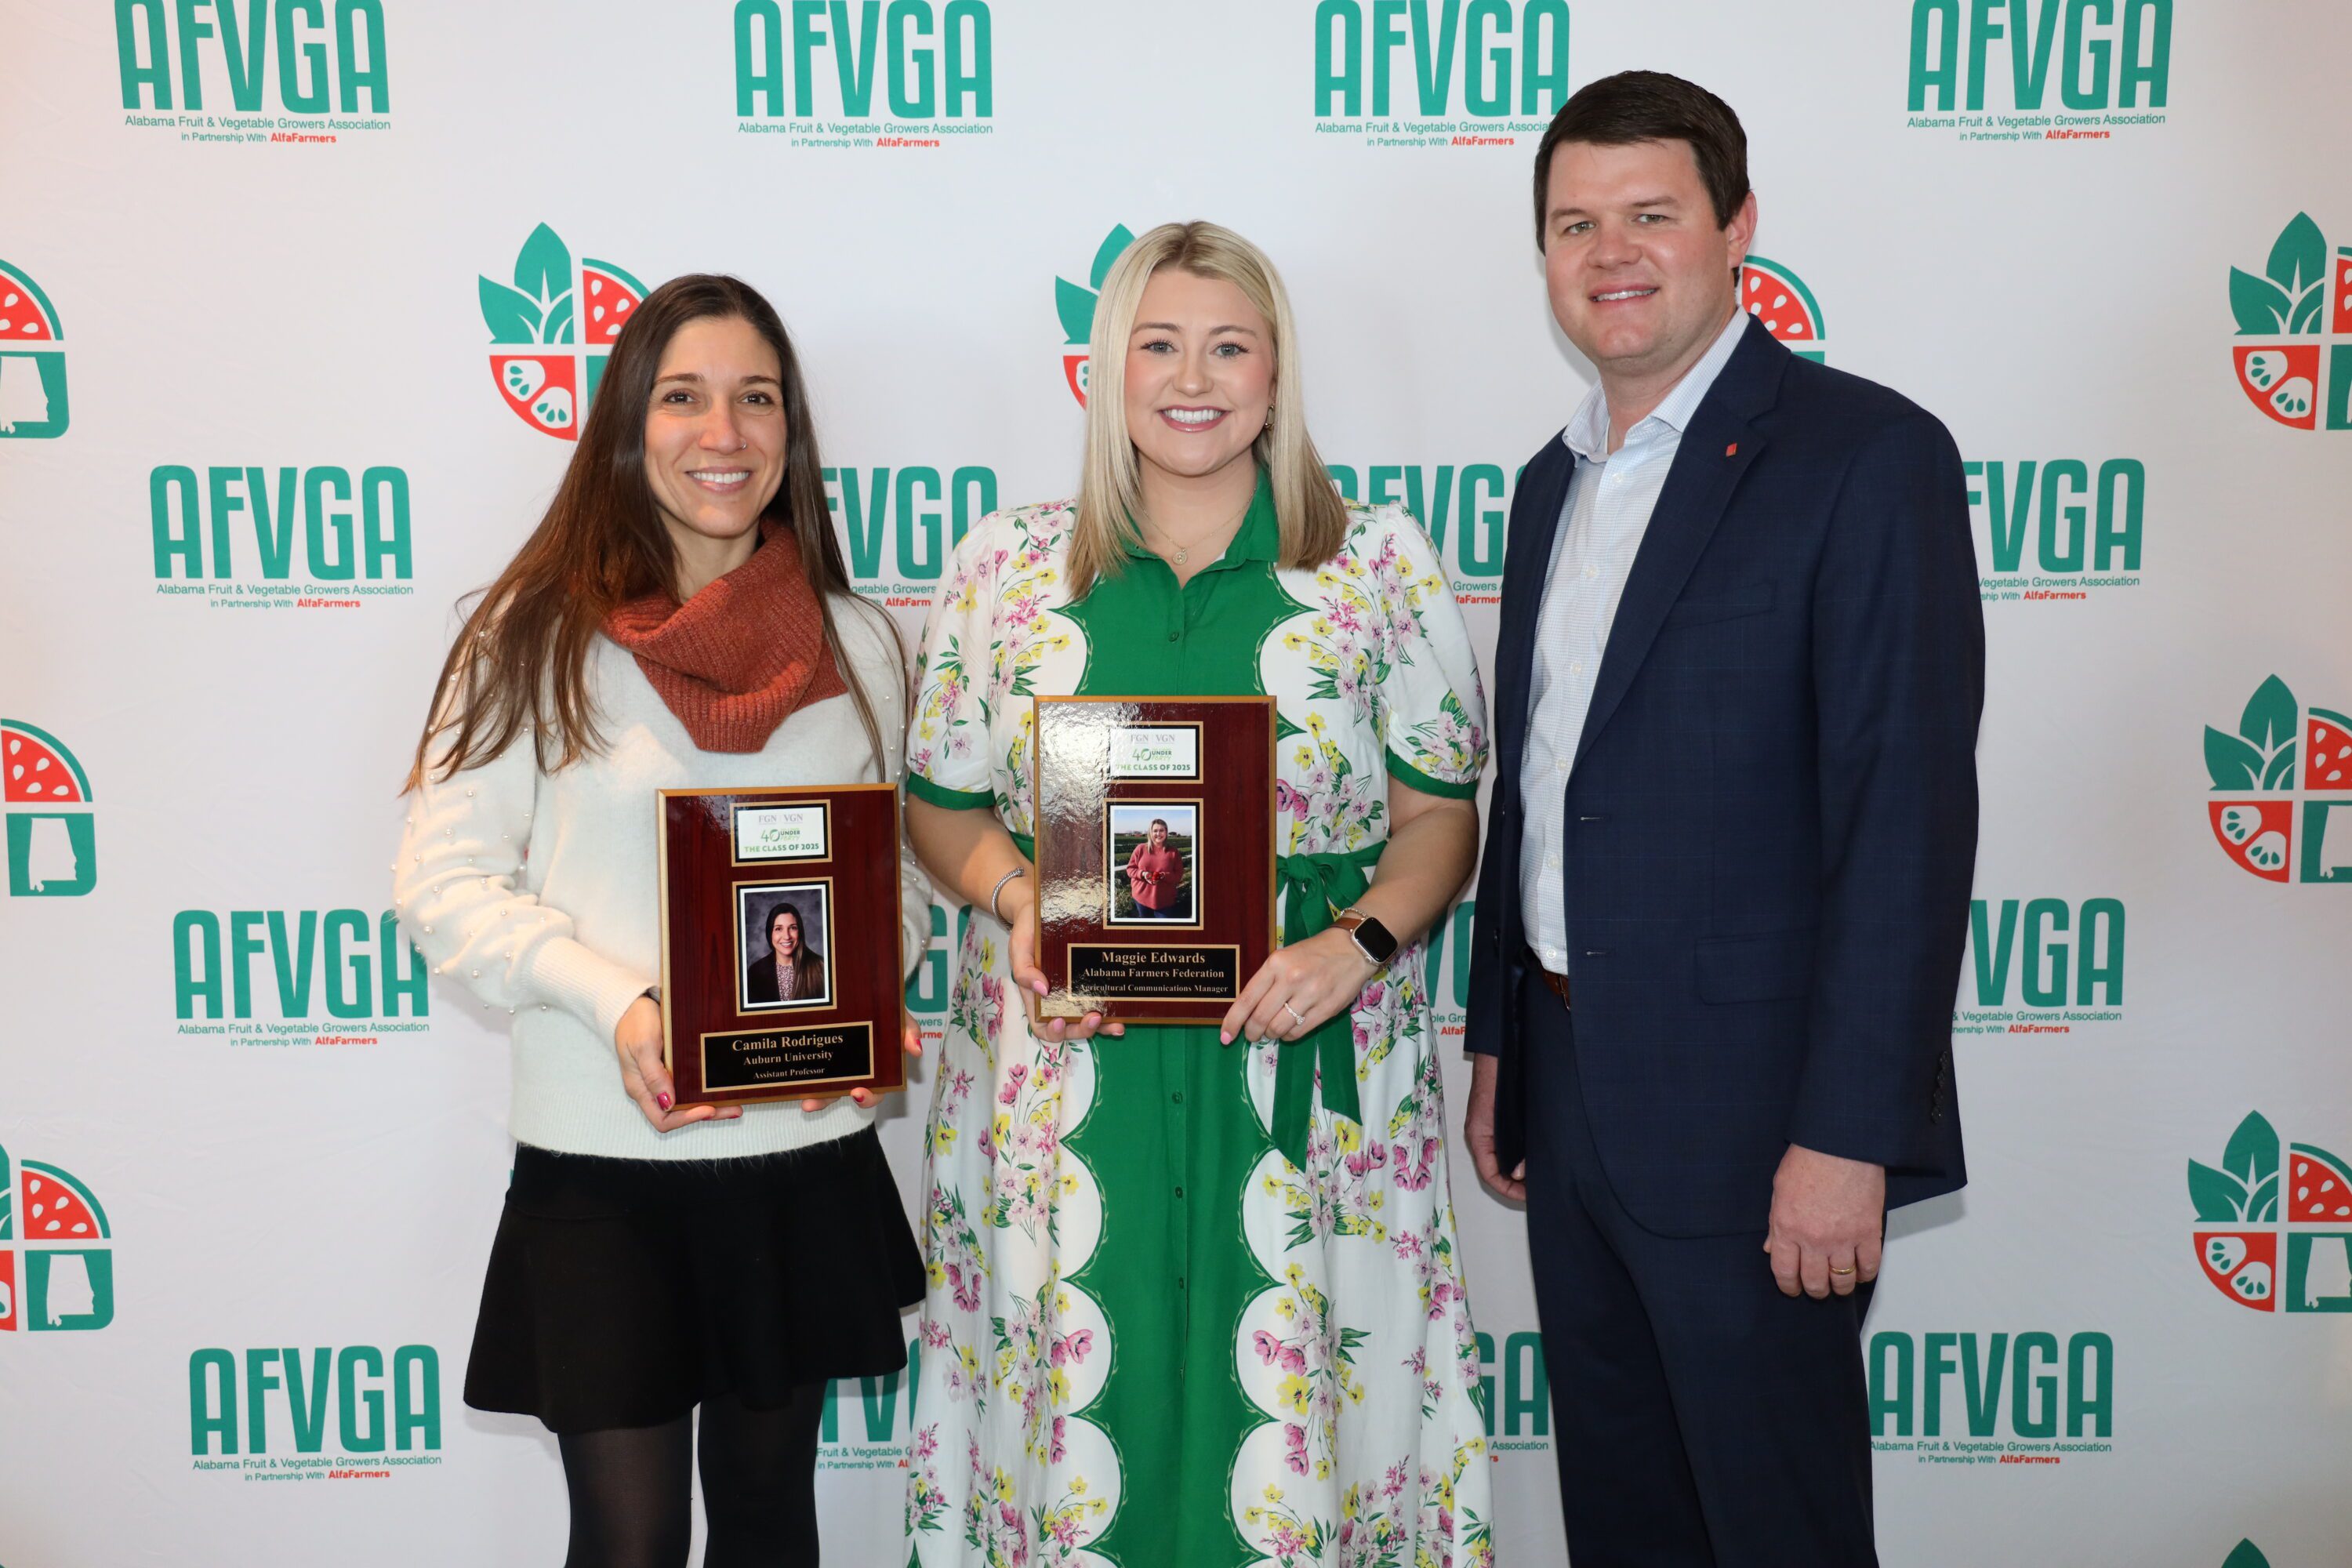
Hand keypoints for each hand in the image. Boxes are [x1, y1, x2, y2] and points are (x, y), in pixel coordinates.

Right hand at [614, 994, 738, 1131]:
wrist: (634, 1003)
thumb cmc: (635, 1023)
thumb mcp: (643, 1047)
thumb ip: (653, 1075)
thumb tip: (668, 1103)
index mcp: (641, 1089)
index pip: (662, 1119)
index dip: (685, 1119)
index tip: (707, 1109)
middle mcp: (653, 1089)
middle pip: (680, 1114)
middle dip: (706, 1114)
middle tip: (734, 1109)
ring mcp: (664, 1080)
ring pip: (688, 1102)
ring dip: (712, 1105)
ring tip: (735, 1103)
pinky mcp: (673, 1069)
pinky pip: (691, 1086)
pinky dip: (707, 1090)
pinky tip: (723, 1086)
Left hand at [799, 1007, 922, 1112]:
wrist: (858, 988)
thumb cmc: (881, 1007)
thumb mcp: (897, 1015)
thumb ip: (909, 1029)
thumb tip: (917, 1050)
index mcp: (878, 1067)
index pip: (877, 1090)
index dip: (870, 1097)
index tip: (858, 1094)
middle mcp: (857, 1071)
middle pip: (853, 1094)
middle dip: (842, 1100)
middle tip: (842, 1096)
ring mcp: (836, 1067)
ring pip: (829, 1090)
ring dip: (820, 1100)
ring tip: (809, 1103)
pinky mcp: (819, 1059)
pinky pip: (812, 1075)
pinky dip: (805, 1084)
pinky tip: (798, 1089)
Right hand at [1003, 876, 1121, 1043]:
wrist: (1041, 908)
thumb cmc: (1027, 931)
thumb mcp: (1018, 948)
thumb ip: (1024, 969)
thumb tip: (1042, 989)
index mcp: (1037, 997)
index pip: (1042, 1025)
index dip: (1052, 1031)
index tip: (1061, 1021)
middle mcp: (1058, 999)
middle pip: (1070, 1028)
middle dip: (1082, 1030)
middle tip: (1094, 1018)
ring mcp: (1076, 991)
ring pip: (1089, 1019)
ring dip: (1103, 1027)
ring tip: (1117, 1026)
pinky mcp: (1092, 980)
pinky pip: (1102, 1000)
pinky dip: (1113, 1011)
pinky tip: (1125, 1013)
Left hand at [1220, 928, 1369, 1045]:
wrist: (1352, 948)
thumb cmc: (1314, 952)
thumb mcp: (1284, 957)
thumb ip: (1267, 981)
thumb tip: (1249, 1011)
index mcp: (1276, 964)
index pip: (1247, 999)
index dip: (1233, 1021)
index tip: (1225, 1036)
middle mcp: (1291, 979)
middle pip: (1260, 1018)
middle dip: (1252, 1032)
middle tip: (1251, 1035)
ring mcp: (1310, 995)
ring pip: (1278, 1029)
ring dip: (1271, 1034)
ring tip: (1272, 1030)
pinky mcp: (1326, 1009)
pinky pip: (1298, 1032)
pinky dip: (1288, 1036)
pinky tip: (1289, 1029)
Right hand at [1463, 1052, 1525, 1201]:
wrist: (1500, 1055)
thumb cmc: (1498, 1081)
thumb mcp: (1503, 1119)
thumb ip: (1510, 1147)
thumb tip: (1519, 1172)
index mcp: (1479, 1137)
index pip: (1490, 1175)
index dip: (1508, 1190)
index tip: (1529, 1196)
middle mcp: (1483, 1137)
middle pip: (1496, 1171)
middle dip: (1516, 1184)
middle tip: (1539, 1189)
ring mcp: (1492, 1129)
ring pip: (1503, 1160)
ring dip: (1520, 1171)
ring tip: (1541, 1176)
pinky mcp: (1503, 1122)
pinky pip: (1510, 1147)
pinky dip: (1522, 1156)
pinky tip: (1538, 1156)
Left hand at [1764, 1143, 1885, 1297]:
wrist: (1840, 1145)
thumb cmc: (1808, 1160)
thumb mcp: (1779, 1190)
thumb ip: (1775, 1223)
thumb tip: (1771, 1247)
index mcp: (1787, 1228)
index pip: (1783, 1271)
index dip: (1788, 1286)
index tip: (1792, 1289)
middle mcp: (1813, 1239)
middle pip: (1813, 1281)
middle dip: (1814, 1290)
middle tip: (1817, 1288)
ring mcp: (1843, 1239)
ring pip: (1841, 1280)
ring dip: (1839, 1287)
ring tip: (1838, 1284)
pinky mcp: (1869, 1233)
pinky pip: (1869, 1266)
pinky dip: (1865, 1274)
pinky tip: (1861, 1272)